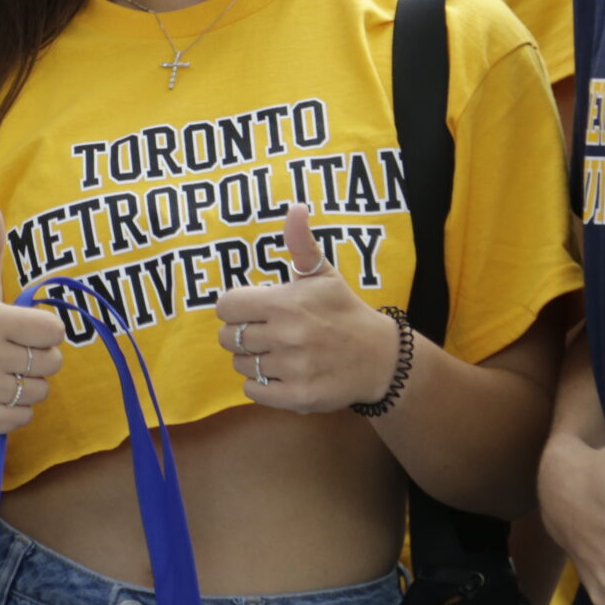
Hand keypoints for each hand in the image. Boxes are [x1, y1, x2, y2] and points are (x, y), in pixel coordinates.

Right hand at [0, 204, 64, 435]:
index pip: (52, 330)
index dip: (46, 329)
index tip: (29, 328)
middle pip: (50, 364)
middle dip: (41, 358)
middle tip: (19, 351)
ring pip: (38, 392)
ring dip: (30, 384)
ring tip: (9, 372)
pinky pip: (21, 418)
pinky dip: (17, 409)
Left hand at [212, 205, 399, 413]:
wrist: (379, 357)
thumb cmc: (343, 311)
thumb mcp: (323, 274)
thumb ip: (301, 243)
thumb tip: (295, 208)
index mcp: (285, 303)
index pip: (226, 307)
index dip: (234, 308)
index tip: (252, 310)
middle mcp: (286, 336)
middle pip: (227, 338)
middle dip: (240, 334)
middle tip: (264, 333)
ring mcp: (292, 368)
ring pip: (239, 365)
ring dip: (252, 360)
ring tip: (277, 352)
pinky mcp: (297, 396)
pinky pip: (253, 391)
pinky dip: (261, 385)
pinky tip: (281, 373)